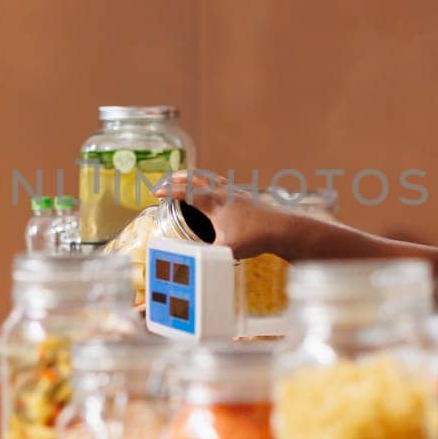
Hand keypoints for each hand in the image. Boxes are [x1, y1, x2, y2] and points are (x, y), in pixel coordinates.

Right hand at [156, 170, 297, 259]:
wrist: (283, 229)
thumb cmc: (255, 238)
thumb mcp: (226, 250)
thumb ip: (204, 255)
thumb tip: (185, 262)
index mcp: (214, 202)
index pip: (185, 191)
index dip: (168, 191)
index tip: (154, 193)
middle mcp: (222, 192)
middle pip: (194, 177)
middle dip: (176, 178)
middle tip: (162, 183)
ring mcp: (234, 191)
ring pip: (207, 176)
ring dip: (191, 176)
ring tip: (181, 179)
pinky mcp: (242, 196)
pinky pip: (219, 182)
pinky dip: (207, 181)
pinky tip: (209, 189)